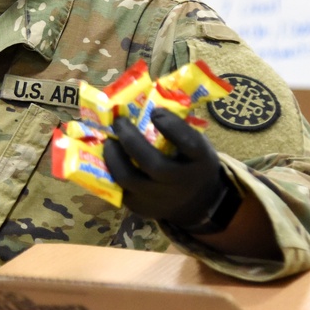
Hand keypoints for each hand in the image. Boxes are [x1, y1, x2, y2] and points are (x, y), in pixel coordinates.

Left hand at [103, 108, 230, 229]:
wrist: (196, 203)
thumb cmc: (191, 164)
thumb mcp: (196, 146)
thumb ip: (178, 129)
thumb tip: (146, 100)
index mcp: (200, 162)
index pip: (191, 144)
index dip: (172, 126)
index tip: (155, 112)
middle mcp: (181, 184)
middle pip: (154, 165)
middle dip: (131, 139)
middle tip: (119, 122)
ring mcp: (160, 200)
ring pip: (129, 179)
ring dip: (113, 156)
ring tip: (109, 141)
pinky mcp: (141, 209)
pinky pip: (119, 189)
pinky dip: (111, 170)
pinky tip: (110, 157)